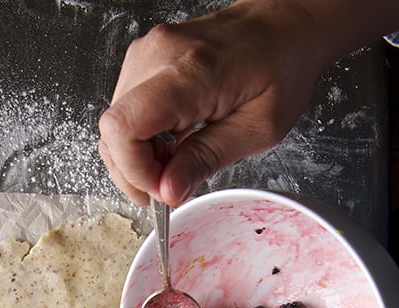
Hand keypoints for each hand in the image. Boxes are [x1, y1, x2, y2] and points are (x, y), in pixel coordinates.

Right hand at [98, 1, 325, 205]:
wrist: (284, 24)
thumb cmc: (281, 67)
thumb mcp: (257, 128)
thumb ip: (207, 159)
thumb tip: (168, 191)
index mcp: (190, 73)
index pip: (124, 128)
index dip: (135, 171)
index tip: (163, 189)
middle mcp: (158, 57)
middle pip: (113, 131)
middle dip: (136, 172)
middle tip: (171, 186)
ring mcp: (147, 54)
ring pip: (115, 126)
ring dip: (138, 158)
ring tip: (176, 163)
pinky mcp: (145, 60)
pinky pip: (126, 111)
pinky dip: (142, 139)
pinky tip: (172, 144)